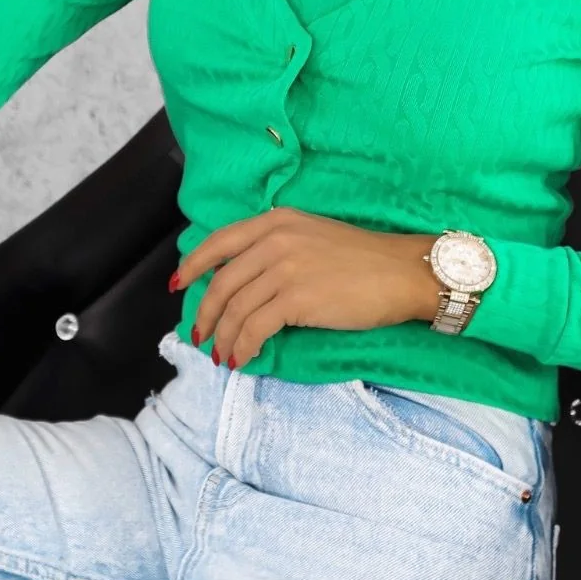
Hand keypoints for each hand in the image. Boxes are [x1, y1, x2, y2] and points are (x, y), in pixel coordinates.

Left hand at [173, 208, 432, 369]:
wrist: (401, 272)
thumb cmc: (364, 259)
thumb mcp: (312, 237)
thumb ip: (277, 248)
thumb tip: (245, 281)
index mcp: (277, 221)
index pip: (219, 241)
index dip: (193, 265)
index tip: (179, 286)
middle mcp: (275, 239)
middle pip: (222, 281)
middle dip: (206, 313)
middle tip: (200, 335)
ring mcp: (285, 267)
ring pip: (235, 308)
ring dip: (223, 336)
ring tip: (222, 354)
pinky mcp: (297, 298)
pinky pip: (255, 327)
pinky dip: (243, 346)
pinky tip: (243, 358)